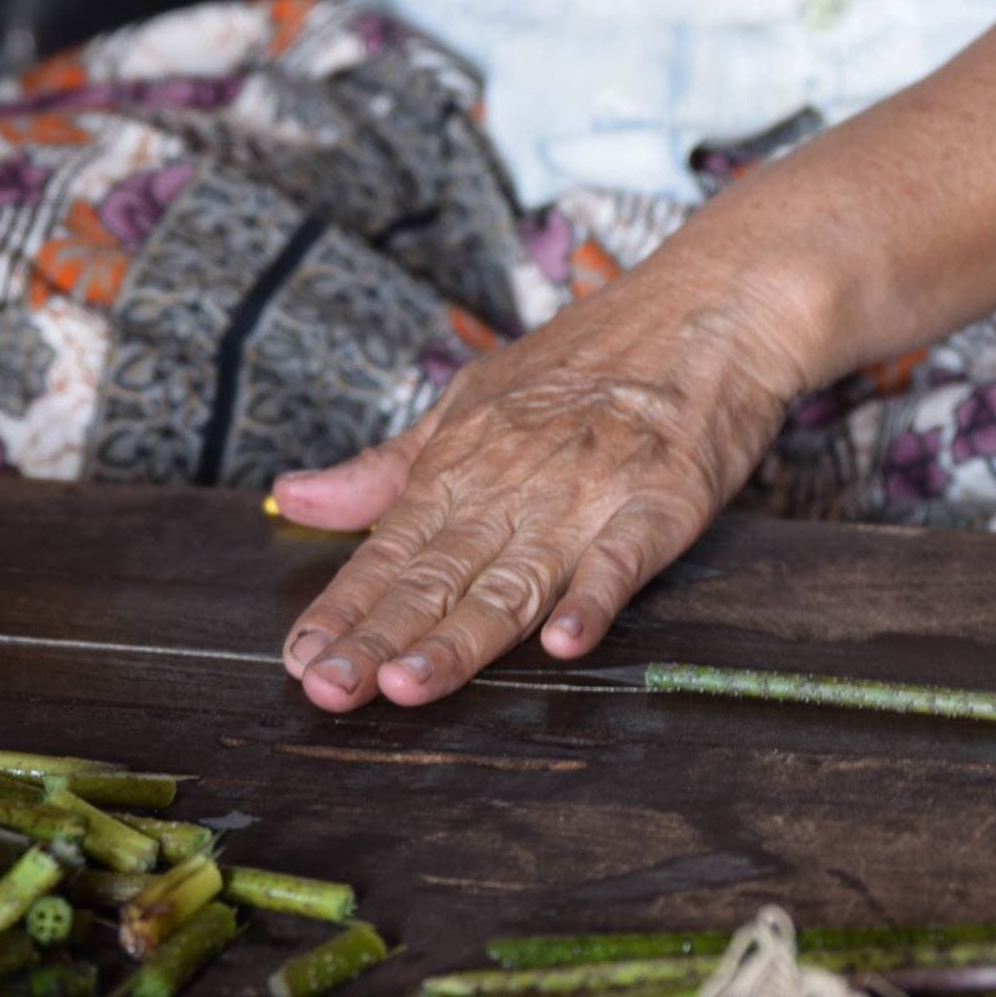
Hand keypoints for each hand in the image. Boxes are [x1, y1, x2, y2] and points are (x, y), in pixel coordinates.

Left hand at [272, 262, 814, 710]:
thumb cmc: (582, 362)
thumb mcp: (467, 403)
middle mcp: (513, 487)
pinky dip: (594, 599)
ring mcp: (586, 498)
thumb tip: (292, 497)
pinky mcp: (661, 502)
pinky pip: (622, 558)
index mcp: (461, 465)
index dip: (344, 608)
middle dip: (380, 638)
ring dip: (462, 637)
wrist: (704, 308)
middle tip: (331, 688)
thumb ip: (384, 468)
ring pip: (513, 582)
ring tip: (411, 685)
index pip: (388, 550)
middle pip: (437, 577)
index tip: (301, 660)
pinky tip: (564, 643)